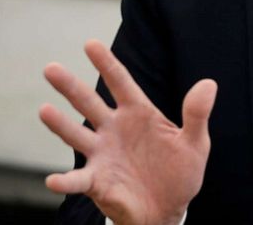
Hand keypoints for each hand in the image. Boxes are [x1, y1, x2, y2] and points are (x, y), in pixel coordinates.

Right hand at [39, 39, 216, 224]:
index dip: (107, 63)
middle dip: (70, 86)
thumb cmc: (180, 172)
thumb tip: (209, 84)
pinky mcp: (96, 182)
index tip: (91, 44)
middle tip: (51, 68)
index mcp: (138, 114)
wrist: (168, 211)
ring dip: (59, 124)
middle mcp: (114, 129)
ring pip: (76, 135)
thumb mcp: (195, 143)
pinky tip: (53, 180)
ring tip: (44, 110)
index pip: (121, 82)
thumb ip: (197, 114)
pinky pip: (78, 180)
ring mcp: (102, 154)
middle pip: (89, 103)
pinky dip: (65, 181)